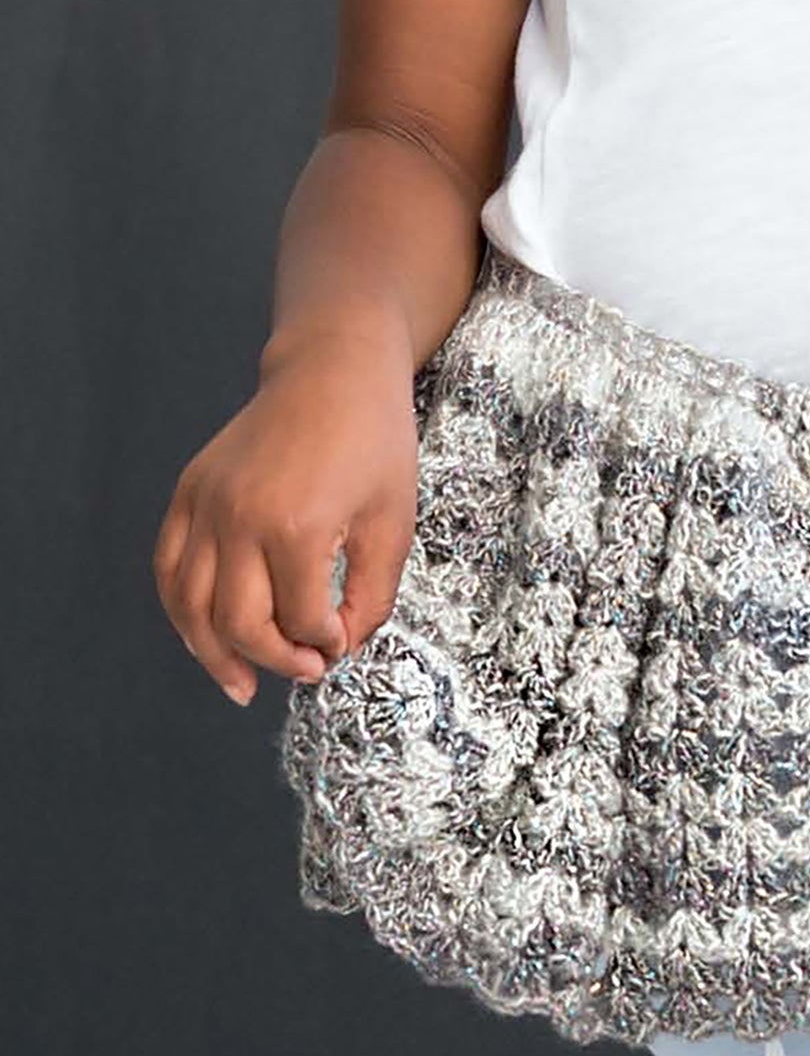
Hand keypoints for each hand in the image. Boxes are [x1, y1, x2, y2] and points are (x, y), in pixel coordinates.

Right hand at [153, 335, 419, 706]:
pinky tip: (204, 639)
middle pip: (240, 623)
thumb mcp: (393, 525)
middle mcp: (239, 517)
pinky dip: (181, 611)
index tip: (340, 643)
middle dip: (276, 659)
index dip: (324, 645)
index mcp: (297, 526)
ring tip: (241, 685)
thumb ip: (371, 596)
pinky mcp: (190, 492)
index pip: (300, 621)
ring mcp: (207, 504)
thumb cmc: (372, 441)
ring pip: (191, 606)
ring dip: (215, 655)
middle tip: (307, 668)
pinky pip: (169, 568)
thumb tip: (339, 646)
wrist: (331, 371)